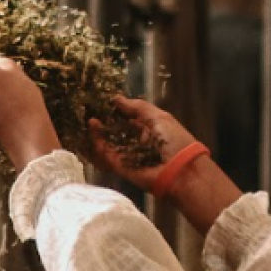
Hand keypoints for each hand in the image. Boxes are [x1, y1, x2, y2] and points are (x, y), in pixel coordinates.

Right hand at [86, 95, 204, 190]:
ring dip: (99, 130)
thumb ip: (138, 107)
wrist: (180, 172)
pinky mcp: (121, 167)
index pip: (131, 119)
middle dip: (106, 121)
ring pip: (109, 142)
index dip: (119, 110)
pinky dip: (98, 142)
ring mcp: (129, 156)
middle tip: (92, 108)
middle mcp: (139, 143)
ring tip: (90, 116)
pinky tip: (92, 126)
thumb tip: (116, 98)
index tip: (106, 101)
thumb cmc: (175, 141)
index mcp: (152, 131)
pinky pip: (107, 153)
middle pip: (118, 131)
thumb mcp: (159, 118)